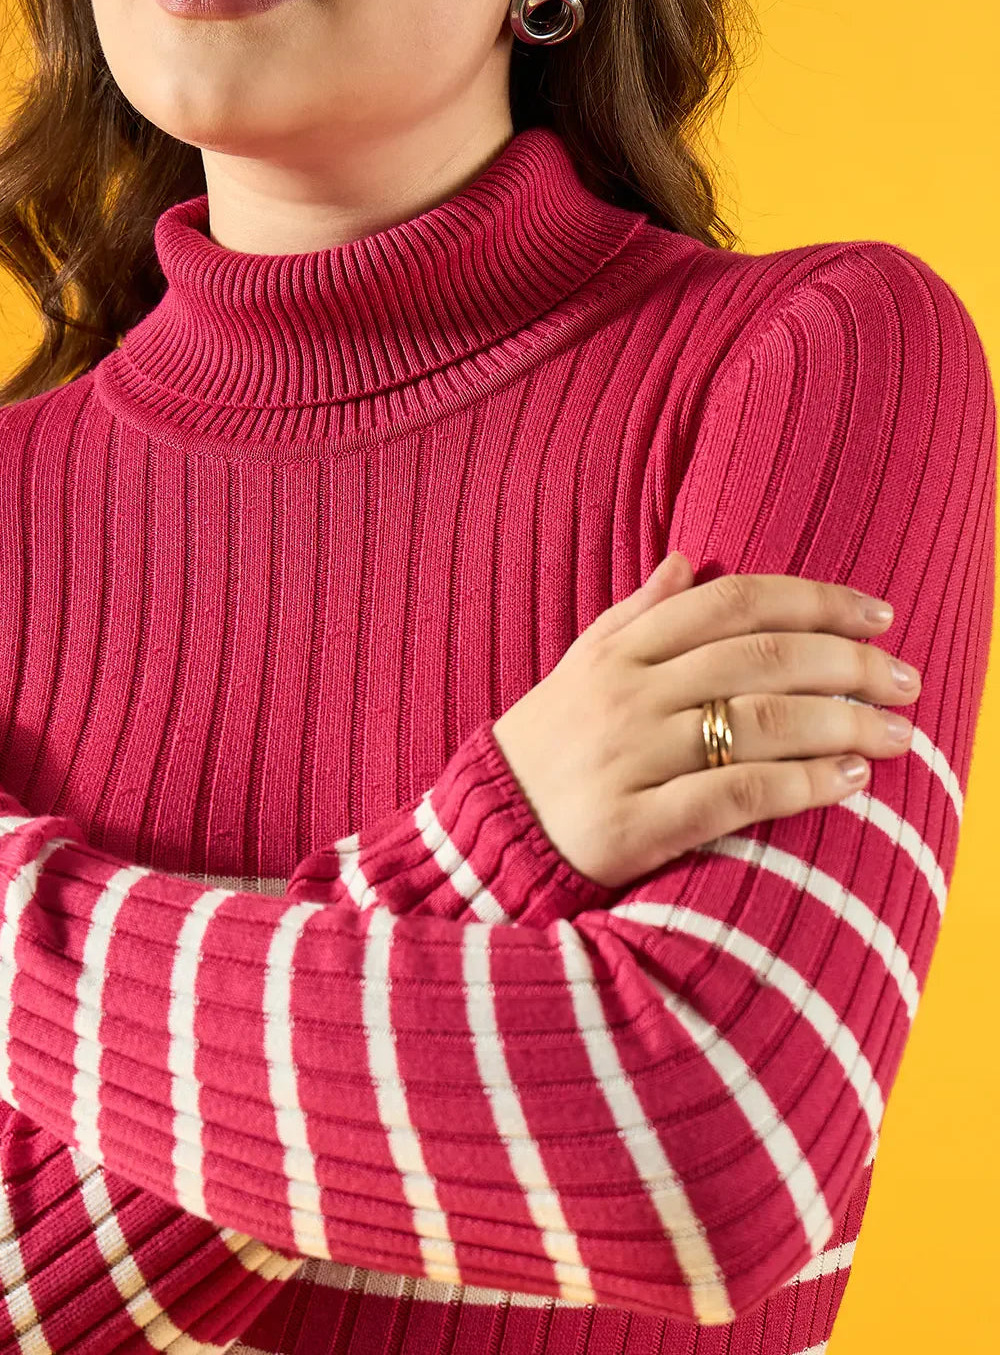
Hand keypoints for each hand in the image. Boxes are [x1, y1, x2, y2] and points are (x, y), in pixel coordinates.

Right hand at [491, 552, 919, 888]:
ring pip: (757, 723)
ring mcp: (629, 758)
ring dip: (840, 725)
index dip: (815, 600)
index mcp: (620, 649)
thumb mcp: (580, 665)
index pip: (734, 602)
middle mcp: (627, 695)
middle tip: (905, 680)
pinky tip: (848, 783)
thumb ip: (639, 613)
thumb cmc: (546, 744)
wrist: (485, 830)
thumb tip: (690, 560)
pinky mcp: (634, 827)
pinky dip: (801, 786)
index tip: (879, 614)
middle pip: (759, 659)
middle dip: (848, 664)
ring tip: (894, 735)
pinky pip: (735, 796)